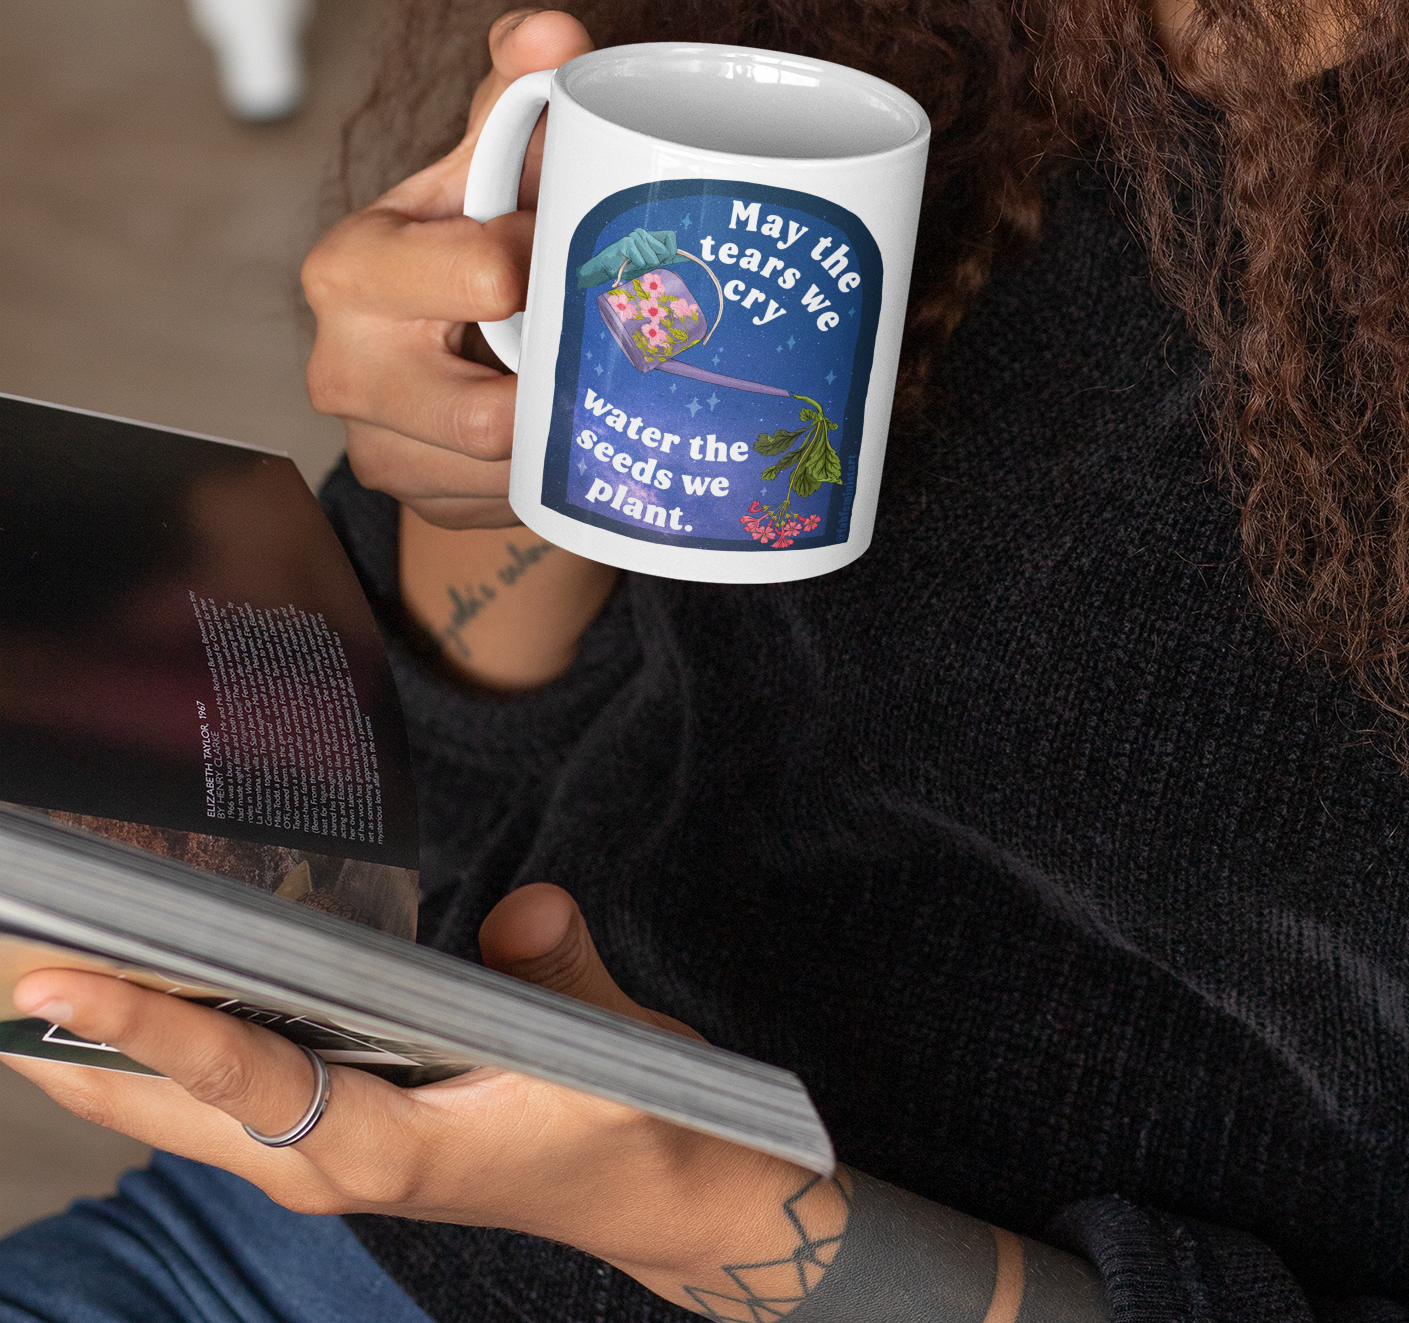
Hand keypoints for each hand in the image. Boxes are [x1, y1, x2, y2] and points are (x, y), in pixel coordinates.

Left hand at [1, 886, 812, 1311]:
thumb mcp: (609, 1048)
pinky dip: (145, 1042)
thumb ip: (556, 970)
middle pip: (160, 1098)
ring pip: (167, 1102)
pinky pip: (205, 1090)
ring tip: (18, 962)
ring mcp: (314, 1154)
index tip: (51, 979)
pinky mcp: (323, 1134)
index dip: (143, 1023)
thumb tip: (523, 912)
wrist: (648, 1192)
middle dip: (68, 1033)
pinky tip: (114, 991)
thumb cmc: (626, 1121)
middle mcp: (324, 1160)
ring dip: (88, 1042)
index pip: (239, 1075)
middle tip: (1, 946)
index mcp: (382, 1148)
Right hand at [303, 10, 593, 530]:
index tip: (567, 248)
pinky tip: (562, 423)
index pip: (483, 274)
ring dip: (563, 426)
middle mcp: (342, 364)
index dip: (550, 264)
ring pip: (513, 464)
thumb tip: (551, 32)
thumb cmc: (477, 229)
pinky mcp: (417, 500)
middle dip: (557, 372)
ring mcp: (375, 446)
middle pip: (487, 408)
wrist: (452, 338)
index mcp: (352, 265)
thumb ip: (518, 95)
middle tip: (591, 331)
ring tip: (579, 375)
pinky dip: (554, 467)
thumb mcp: (493, 162)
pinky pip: (515, 501)